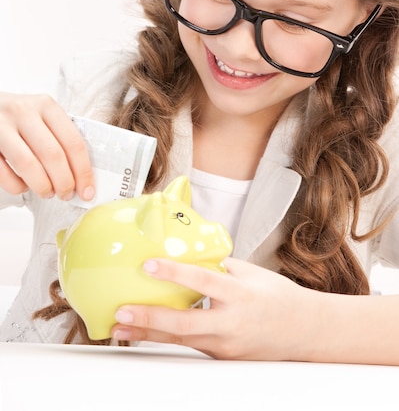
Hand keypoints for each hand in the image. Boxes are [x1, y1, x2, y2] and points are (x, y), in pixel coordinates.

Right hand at [0, 92, 93, 200]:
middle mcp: (23, 112)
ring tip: (47, 193)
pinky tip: (23, 186)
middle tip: (66, 194)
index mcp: (46, 105)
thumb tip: (81, 177)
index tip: (87, 191)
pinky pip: (3, 173)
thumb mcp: (42, 116)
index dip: (83, 171)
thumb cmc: (19, 116)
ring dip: (42, 186)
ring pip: (27, 164)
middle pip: (52, 154)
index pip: (73, 142)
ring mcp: (1, 126)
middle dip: (64, 182)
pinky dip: (17, 186)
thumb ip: (60, 138)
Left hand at [112, 257, 315, 359]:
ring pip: (181, 340)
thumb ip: (218, 266)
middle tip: (121, 310)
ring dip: (148, 333)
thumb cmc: (277, 296)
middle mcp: (231, 322)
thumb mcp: (250, 273)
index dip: (174, 273)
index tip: (149, 265)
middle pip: (184, 324)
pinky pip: (190, 345)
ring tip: (120, 327)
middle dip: (149, 317)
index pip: (202, 281)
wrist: (303, 330)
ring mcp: (226, 345)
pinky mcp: (222, 357)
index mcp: (239, 294)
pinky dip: (166, 338)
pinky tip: (145, 331)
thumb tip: (186, 254)